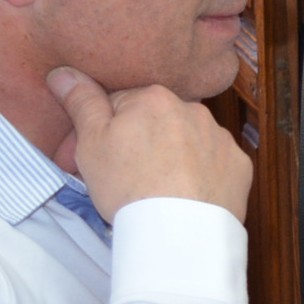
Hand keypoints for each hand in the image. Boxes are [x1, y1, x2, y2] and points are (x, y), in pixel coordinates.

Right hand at [48, 66, 252, 221]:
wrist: (177, 231)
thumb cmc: (128, 185)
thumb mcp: (90, 142)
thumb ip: (81, 102)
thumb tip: (63, 72)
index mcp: (154, 98)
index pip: (122, 105)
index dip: (104, 131)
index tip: (97, 158)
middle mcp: (194, 110)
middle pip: (157, 122)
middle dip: (141, 141)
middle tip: (125, 176)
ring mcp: (221, 138)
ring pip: (188, 141)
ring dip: (173, 155)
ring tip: (156, 187)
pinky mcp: (240, 165)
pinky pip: (215, 163)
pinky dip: (202, 174)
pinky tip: (187, 193)